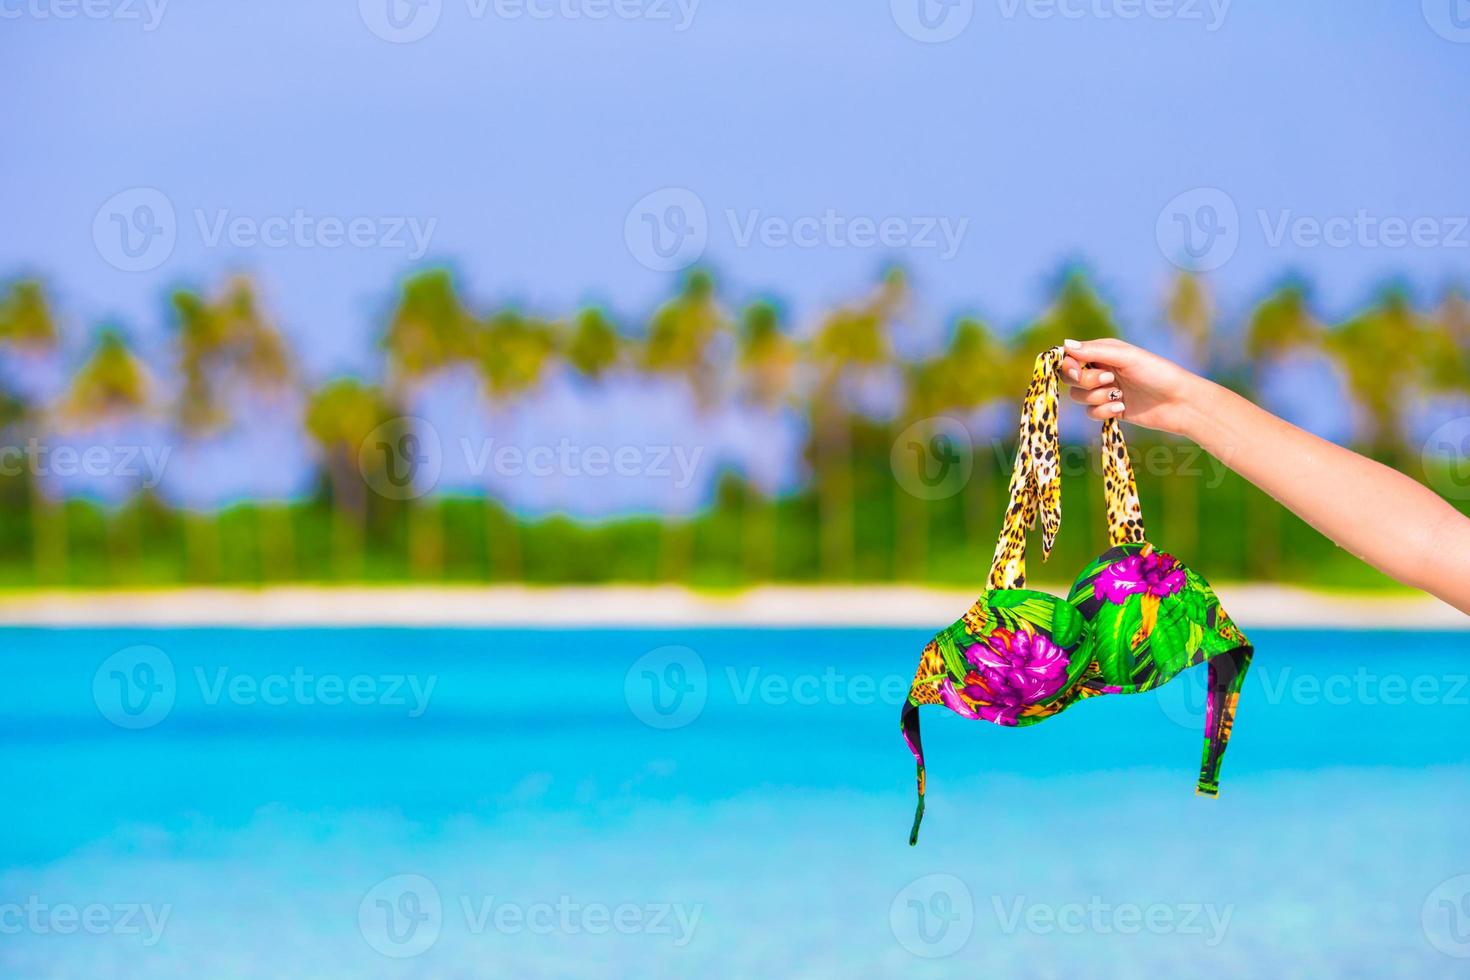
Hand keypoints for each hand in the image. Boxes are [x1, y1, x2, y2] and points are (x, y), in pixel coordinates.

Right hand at [1060, 338, 1203, 436]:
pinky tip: (1122, 407)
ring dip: (1096, 397)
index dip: (1069, 365)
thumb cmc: (1157, 373)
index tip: (1078, 371)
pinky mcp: (1109, 409)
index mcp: (1103, 352)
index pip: (1070, 356)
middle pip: (1070, 377)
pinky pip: (1091, 412)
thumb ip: (1095, 351)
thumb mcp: (1126, 357)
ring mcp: (1104, 390)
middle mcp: (1100, 369)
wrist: (1179, 403)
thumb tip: (1064, 345)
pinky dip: (1104, 411)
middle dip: (1085, 381)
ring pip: (1079, 396)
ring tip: (1118, 395)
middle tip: (1108, 379)